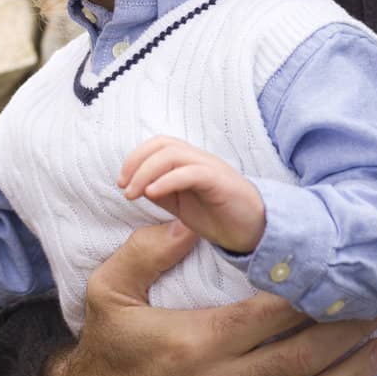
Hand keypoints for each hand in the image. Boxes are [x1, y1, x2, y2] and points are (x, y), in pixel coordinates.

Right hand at [43, 221, 376, 375]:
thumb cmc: (106, 351)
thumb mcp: (109, 293)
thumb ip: (145, 252)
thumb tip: (186, 223)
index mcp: (195, 344)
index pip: (270, 314)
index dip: (311, 294)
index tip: (340, 273)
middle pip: (302, 357)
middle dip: (346, 331)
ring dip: (351, 375)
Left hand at [119, 136, 265, 252]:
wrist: (255, 231)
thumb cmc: (219, 216)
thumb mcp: (182, 205)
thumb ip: (162, 193)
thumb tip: (137, 186)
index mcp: (190, 161)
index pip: (159, 144)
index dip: (135, 158)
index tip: (121, 182)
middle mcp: (199, 159)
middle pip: (163, 144)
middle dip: (137, 162)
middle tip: (124, 187)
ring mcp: (210, 167)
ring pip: (173, 154)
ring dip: (146, 172)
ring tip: (133, 193)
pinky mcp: (220, 181)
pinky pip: (190, 173)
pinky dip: (167, 180)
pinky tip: (151, 194)